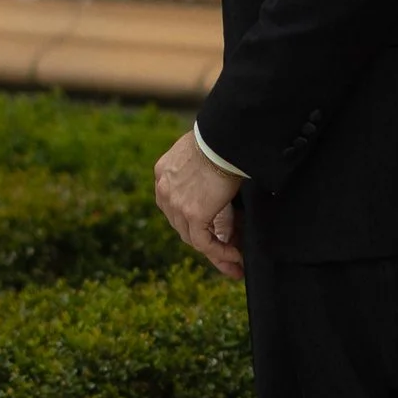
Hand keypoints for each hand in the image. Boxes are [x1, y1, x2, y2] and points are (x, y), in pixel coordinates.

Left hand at [155, 125, 243, 276]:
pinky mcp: (193, 215)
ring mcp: (175, 205)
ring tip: (233, 257)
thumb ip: (195, 168)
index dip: (190, 219)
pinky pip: (205, 243)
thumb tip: (212, 179)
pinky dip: (220, 252)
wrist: (221, 141)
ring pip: (192, 236)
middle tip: (222, 250)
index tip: (208, 228)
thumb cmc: (217, 140)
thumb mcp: (197, 152)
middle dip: (201, 239)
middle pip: (180, 223)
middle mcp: (164, 190)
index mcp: (163, 173)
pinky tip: (235, 256)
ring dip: (213, 249)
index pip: (174, 205)